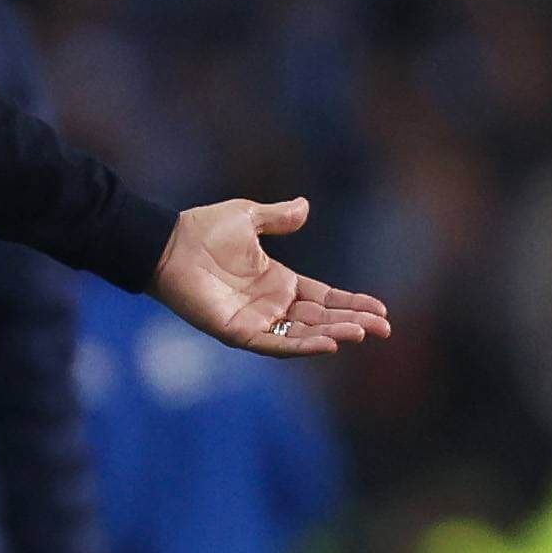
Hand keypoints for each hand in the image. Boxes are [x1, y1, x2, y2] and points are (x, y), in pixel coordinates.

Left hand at [148, 197, 387, 358]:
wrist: (167, 243)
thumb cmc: (202, 230)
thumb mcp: (248, 217)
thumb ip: (278, 217)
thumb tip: (305, 206)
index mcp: (278, 281)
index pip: (325, 298)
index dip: (352, 304)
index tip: (381, 311)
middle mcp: (271, 305)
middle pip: (321, 319)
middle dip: (352, 323)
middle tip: (384, 329)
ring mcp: (256, 321)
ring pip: (303, 334)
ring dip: (333, 334)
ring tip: (362, 334)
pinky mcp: (238, 332)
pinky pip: (275, 344)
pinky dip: (301, 346)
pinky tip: (328, 343)